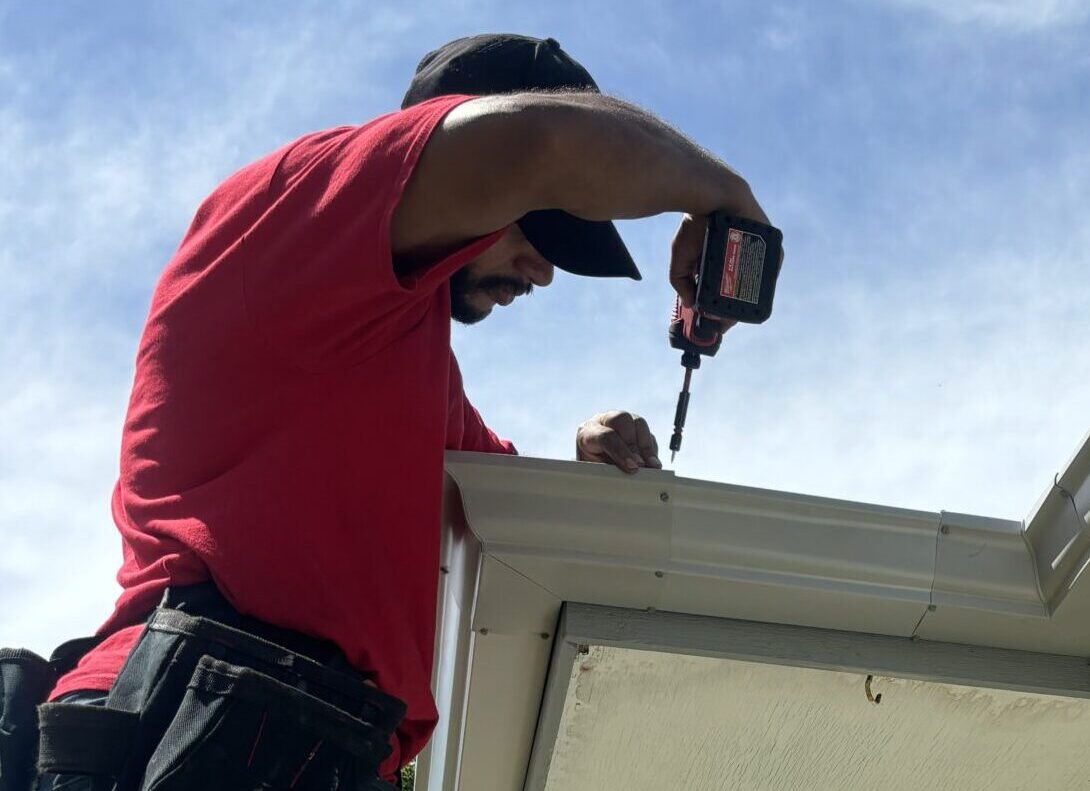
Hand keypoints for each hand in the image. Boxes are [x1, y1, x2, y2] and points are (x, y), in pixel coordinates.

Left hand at [576, 411, 661, 473]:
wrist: (592, 467)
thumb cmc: (590, 471)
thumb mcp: (593, 472)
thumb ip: (607, 472)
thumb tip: (627, 472)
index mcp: (587, 432)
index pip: (605, 436)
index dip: (620, 451)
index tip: (632, 467)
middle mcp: (604, 422)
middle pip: (622, 420)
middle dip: (634, 445)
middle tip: (641, 465)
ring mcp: (622, 422)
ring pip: (638, 423)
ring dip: (647, 446)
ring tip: (652, 466)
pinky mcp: (636, 429)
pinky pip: (648, 434)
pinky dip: (652, 450)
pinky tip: (652, 463)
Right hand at [669, 188, 779, 309]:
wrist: (712, 197)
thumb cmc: (695, 224)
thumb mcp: (682, 258)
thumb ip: (683, 282)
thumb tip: (690, 305)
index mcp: (725, 262)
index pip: (727, 291)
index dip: (720, 309)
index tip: (713, 322)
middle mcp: (743, 259)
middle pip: (742, 292)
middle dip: (731, 309)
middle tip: (720, 321)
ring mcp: (759, 254)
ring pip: (755, 285)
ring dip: (744, 300)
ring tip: (732, 313)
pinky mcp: (772, 246)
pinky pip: (771, 271)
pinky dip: (762, 285)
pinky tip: (750, 297)